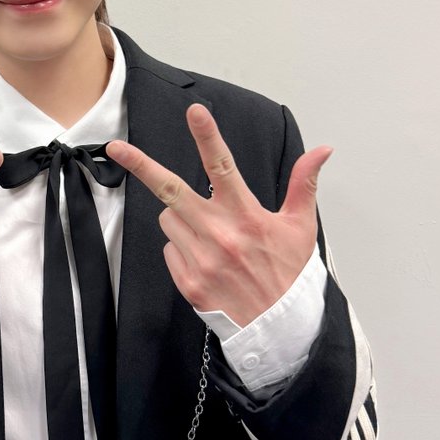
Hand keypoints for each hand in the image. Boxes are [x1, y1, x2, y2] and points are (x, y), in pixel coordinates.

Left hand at [107, 105, 331, 326]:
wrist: (280, 328)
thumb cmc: (289, 273)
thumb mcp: (300, 226)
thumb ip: (304, 184)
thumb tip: (323, 150)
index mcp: (246, 214)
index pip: (224, 166)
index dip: (208, 136)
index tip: (195, 111)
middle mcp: (220, 233)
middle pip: (170, 189)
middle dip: (140, 165)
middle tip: (116, 147)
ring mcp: (201, 259)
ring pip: (169, 219)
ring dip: (181, 219)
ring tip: (210, 235)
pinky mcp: (188, 282)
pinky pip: (170, 249)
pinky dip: (182, 248)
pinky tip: (206, 259)